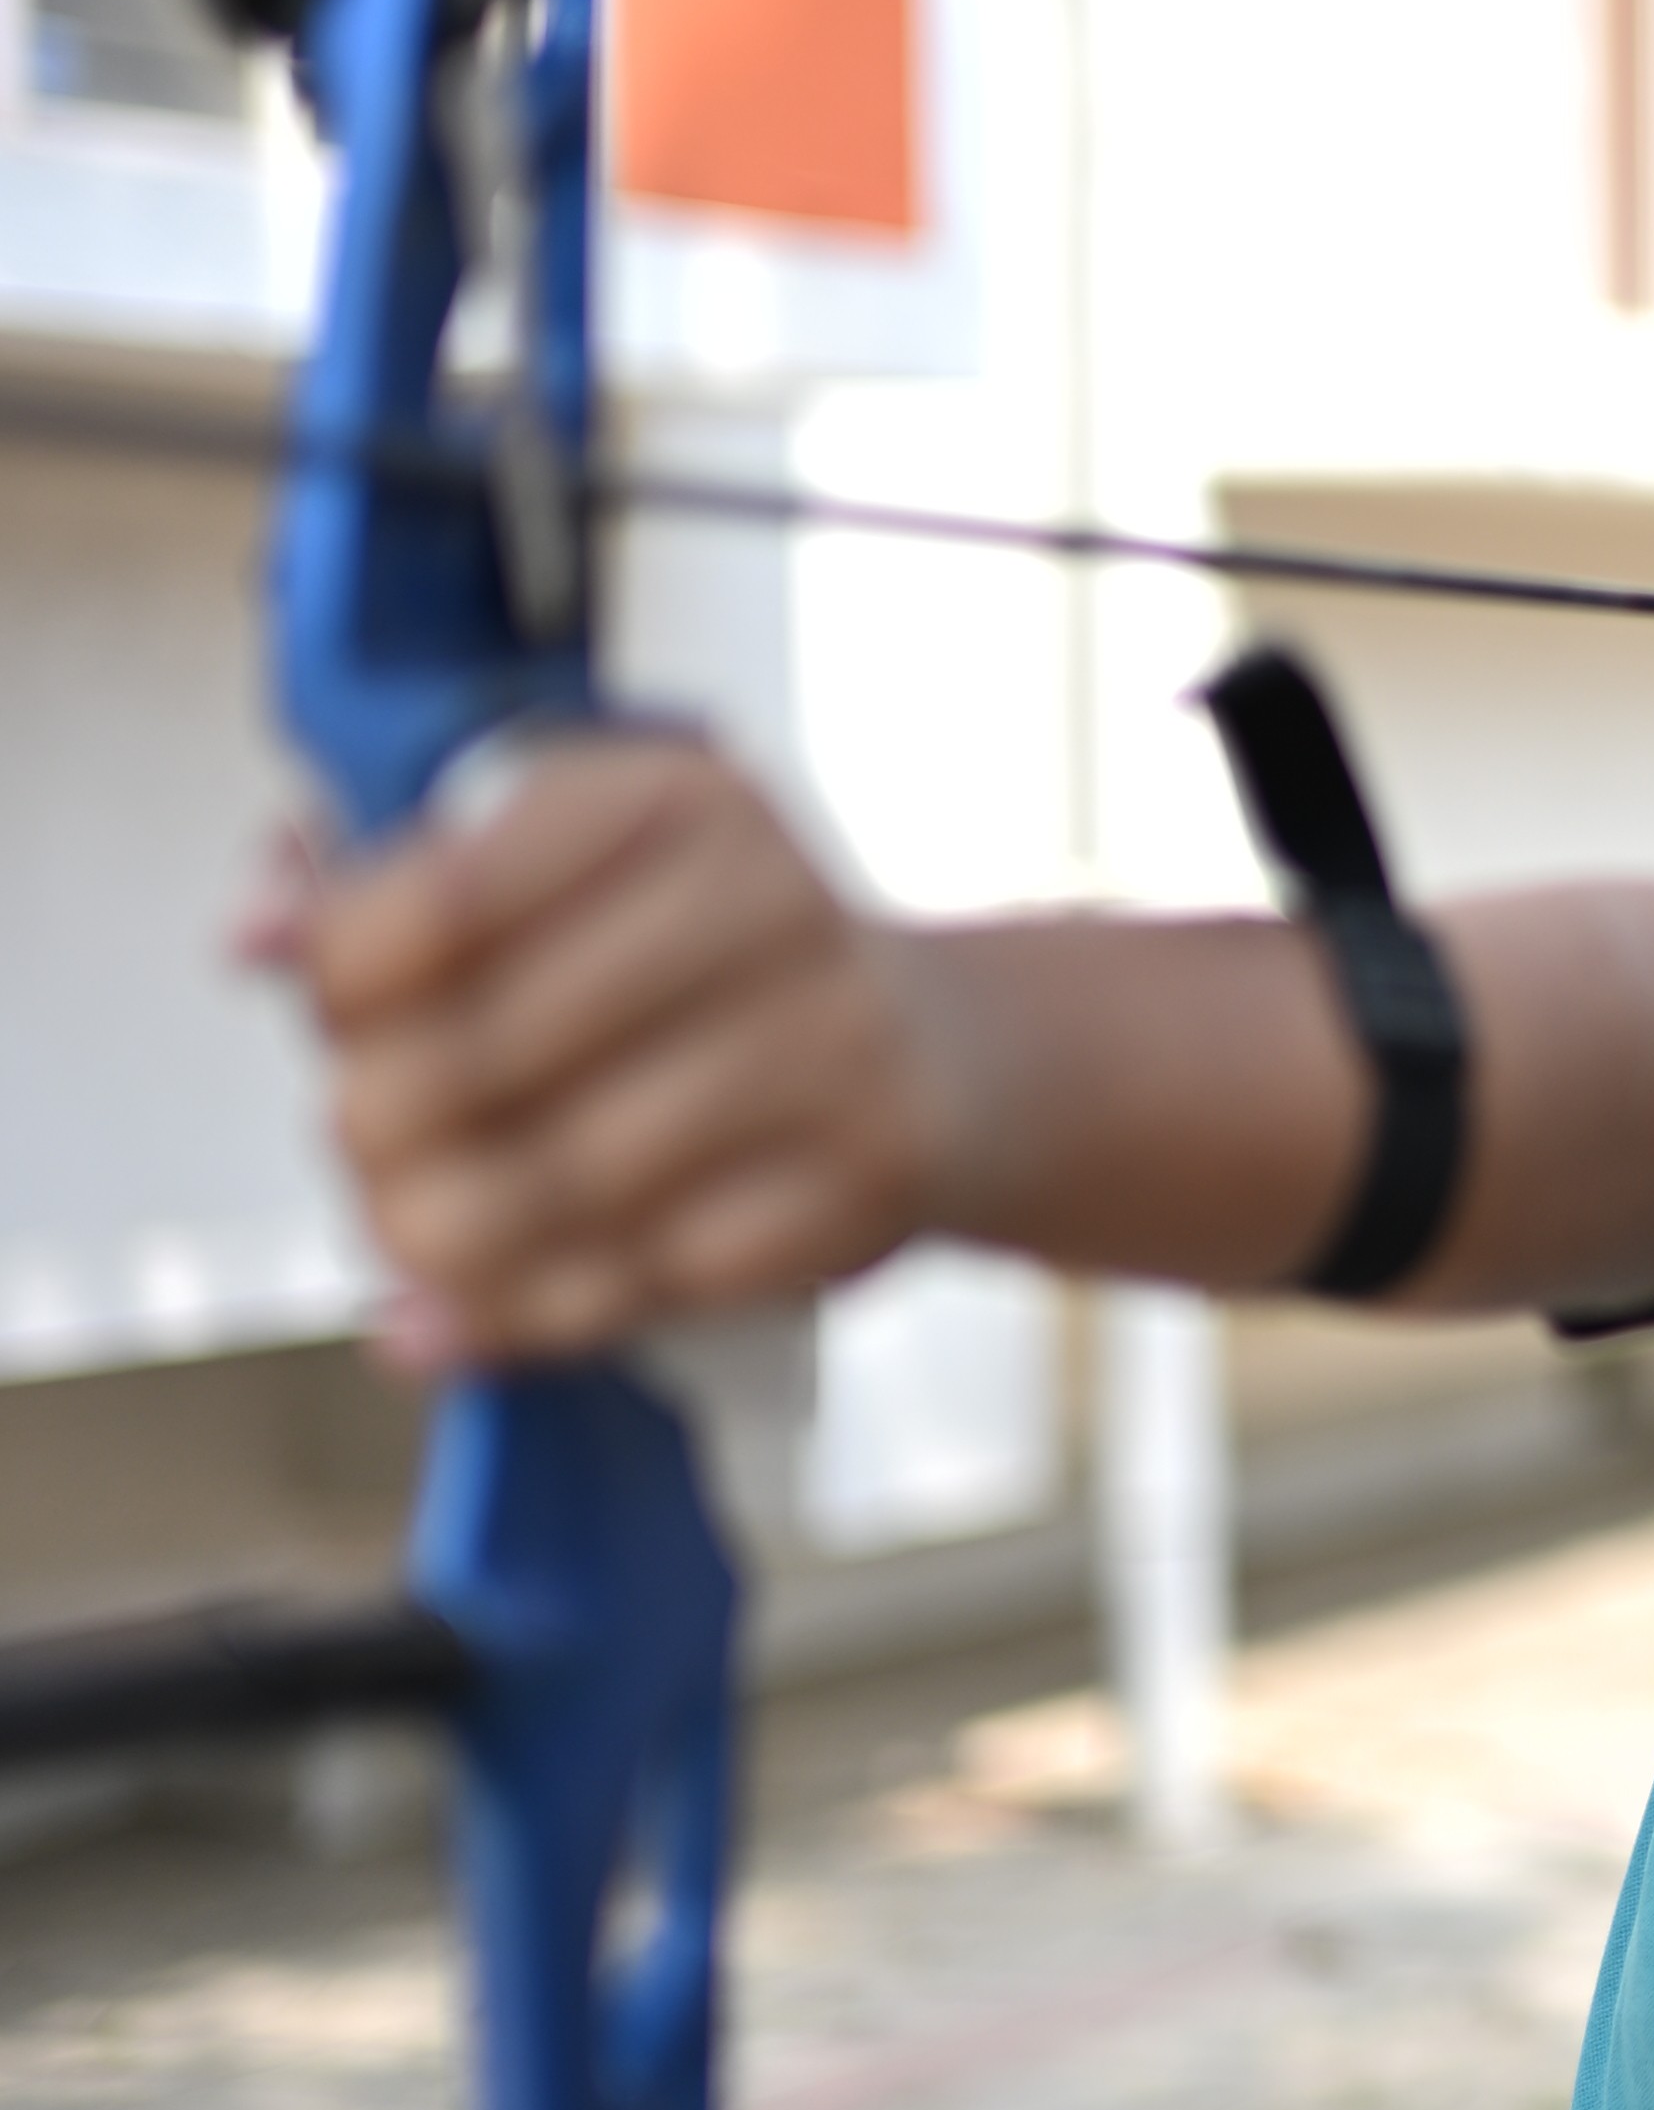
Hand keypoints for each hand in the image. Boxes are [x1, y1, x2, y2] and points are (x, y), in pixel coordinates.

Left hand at [261, 733, 940, 1371]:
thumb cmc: (705, 965)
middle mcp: (762, 903)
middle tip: (363, 1146)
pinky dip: (534, 1312)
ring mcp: (826, 1047)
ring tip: (408, 1234)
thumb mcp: (569, 874)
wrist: (944, 1056)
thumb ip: (392, 887)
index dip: (342, 980)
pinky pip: (647, 1279)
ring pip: (561, 1183)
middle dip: (378, 1128)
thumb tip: (254, 933)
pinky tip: (481, 1303)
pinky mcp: (858, 1184)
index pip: (441, 893)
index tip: (335, 1015)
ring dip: (441, 1237)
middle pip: (478, 1054)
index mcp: (672, 797)